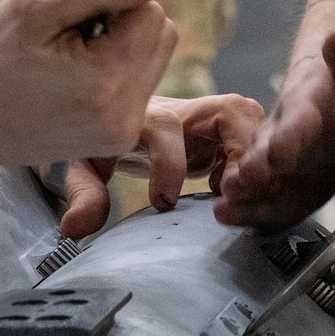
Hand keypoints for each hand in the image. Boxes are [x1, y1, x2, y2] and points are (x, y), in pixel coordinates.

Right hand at [0, 0, 177, 171]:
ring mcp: (123, 133)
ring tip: (66, 57)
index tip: (65, 21)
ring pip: (154, 54)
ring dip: (118, 43)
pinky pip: (139, 80)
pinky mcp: (118, 138)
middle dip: (120, 21)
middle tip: (65, 36)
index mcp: (108, 85)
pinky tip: (70, 77)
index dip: (109, 1)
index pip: (151, 9)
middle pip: (161, 32)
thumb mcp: (38, 4)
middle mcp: (126, 118)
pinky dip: (112, 66)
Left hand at [56, 91, 265, 237]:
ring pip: (251, 118)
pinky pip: (260, 136)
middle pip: (229, 109)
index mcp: (145, 113)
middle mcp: (185, 108)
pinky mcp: (230, 129)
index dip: (168, 163)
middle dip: (239, 149)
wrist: (124, 112)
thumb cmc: (109, 137)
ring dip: (255, 157)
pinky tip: (235, 191)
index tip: (163, 203)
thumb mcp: (86, 163)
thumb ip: (84, 193)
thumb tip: (75, 228)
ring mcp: (212, 115)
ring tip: (235, 194)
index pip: (163, 126)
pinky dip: (260, 163)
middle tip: (228, 193)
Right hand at [213, 29, 334, 232]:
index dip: (290, 136)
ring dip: (245, 194)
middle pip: (266, 149)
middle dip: (254, 168)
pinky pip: (267, 199)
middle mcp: (282, 131)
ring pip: (259, 177)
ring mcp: (276, 158)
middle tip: (239, 183)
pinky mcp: (280, 182)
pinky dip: (251, 212)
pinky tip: (230, 220)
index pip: (300, 119)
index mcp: (308, 104)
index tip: (280, 153)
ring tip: (224, 209)